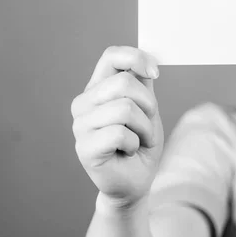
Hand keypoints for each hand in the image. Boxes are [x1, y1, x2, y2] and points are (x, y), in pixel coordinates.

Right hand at [71, 46, 163, 208]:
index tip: (155, 74)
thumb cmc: (141, 143)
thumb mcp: (147, 108)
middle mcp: (84, 103)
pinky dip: (134, 143)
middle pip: (124, 82)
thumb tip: (146, 60)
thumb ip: (142, 83)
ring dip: (144, 128)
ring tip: (137, 140)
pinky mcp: (84, 147)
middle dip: (148, 105)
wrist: (136, 180)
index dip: (136, 58)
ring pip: (125, 108)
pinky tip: (127, 151)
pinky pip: (120, 133)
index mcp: (97, 88)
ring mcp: (80, 125)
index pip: (111, 56)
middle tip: (146, 125)